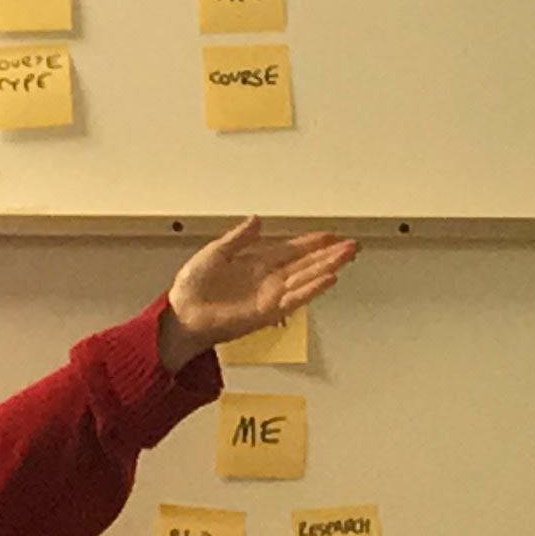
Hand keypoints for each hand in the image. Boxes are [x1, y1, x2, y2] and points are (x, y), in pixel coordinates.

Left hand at [159, 217, 356, 371]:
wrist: (182, 315)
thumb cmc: (193, 288)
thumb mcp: (214, 252)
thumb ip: (238, 238)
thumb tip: (256, 220)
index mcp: (257, 263)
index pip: (293, 249)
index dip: (313, 241)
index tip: (331, 234)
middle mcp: (269, 279)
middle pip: (307, 263)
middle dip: (330, 253)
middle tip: (352, 244)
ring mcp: (271, 295)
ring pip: (307, 278)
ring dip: (328, 266)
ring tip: (348, 256)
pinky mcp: (269, 312)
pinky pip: (296, 298)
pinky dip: (313, 289)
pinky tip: (329, 279)